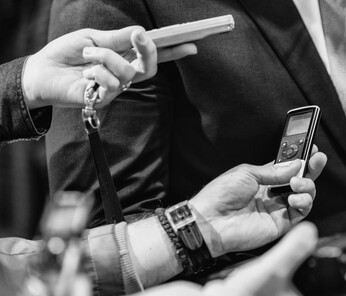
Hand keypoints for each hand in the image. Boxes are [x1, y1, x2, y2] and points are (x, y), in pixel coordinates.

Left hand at [22, 26, 196, 109]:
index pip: (152, 56)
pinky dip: (97, 72)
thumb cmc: (67, 53)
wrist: (42, 70)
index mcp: (123, 57)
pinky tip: (85, 73)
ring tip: (87, 55)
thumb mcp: (93, 38)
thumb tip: (141, 32)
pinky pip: (112, 83)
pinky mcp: (104, 99)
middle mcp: (123, 74)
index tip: (191, 45)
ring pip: (128, 73)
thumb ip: (117, 39)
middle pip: (150, 68)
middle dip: (148, 51)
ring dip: (106, 57)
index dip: (172, 52)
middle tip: (138, 36)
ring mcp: (115, 89)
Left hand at [190, 148, 326, 256]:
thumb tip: (297, 165)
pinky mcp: (281, 224)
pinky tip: (295, 198)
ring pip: (304, 196)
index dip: (301, 159)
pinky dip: (304, 203)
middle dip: (312, 169)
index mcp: (263, 179)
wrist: (211, 220)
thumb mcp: (248, 173)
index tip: (312, 148)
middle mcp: (273, 193)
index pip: (288, 167)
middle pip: (300, 180)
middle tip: (318, 159)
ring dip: (307, 186)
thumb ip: (275, 171)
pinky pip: (301, 212)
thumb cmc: (221, 195)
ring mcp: (278, 209)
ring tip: (297, 183)